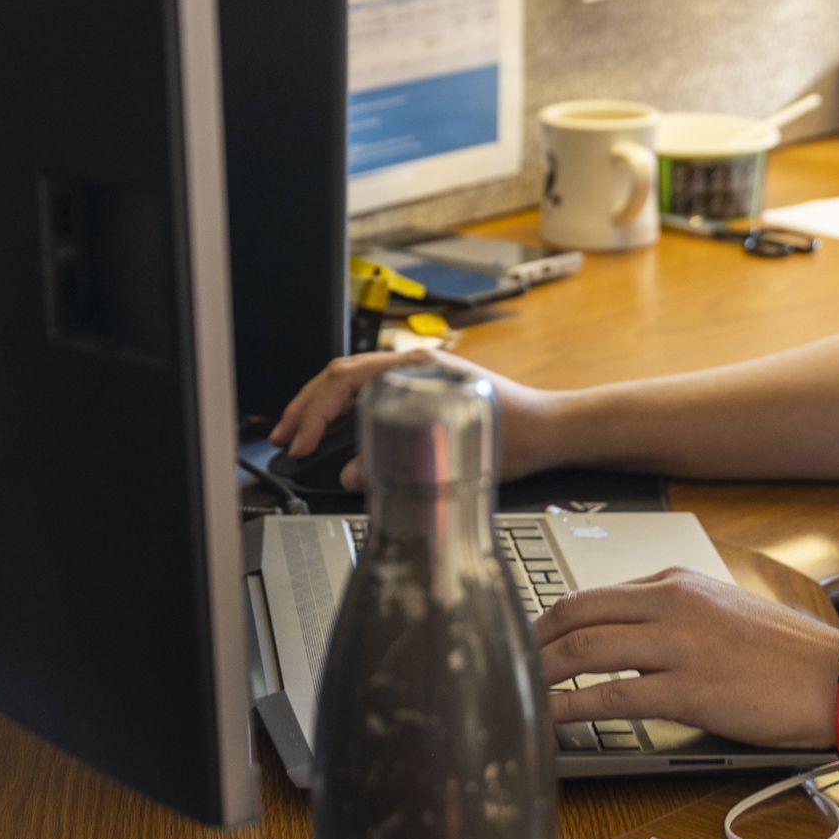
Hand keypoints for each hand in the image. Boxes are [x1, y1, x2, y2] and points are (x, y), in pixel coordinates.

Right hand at [267, 347, 568, 487]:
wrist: (555, 427)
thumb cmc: (520, 433)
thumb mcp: (456, 455)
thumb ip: (401, 465)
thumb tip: (352, 474)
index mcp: (418, 368)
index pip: (346, 380)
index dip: (314, 412)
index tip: (299, 442)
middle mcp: (414, 364)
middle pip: (340, 375)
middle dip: (305, 407)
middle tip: (283, 438)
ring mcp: (417, 373)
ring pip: (351, 380)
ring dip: (320, 406)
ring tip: (298, 434)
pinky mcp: (422, 387)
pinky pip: (369, 390)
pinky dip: (343, 409)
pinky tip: (334, 430)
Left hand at [534, 568, 838, 748]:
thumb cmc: (789, 653)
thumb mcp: (725, 609)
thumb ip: (676, 613)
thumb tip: (631, 631)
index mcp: (678, 583)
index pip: (595, 593)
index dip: (553, 618)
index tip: (531, 637)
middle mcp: (673, 605)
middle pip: (577, 613)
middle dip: (534, 638)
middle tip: (506, 661)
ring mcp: (679, 646)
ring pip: (586, 649)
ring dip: (543, 670)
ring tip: (516, 688)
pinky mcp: (689, 690)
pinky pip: (613, 695)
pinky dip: (572, 706)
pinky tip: (551, 716)